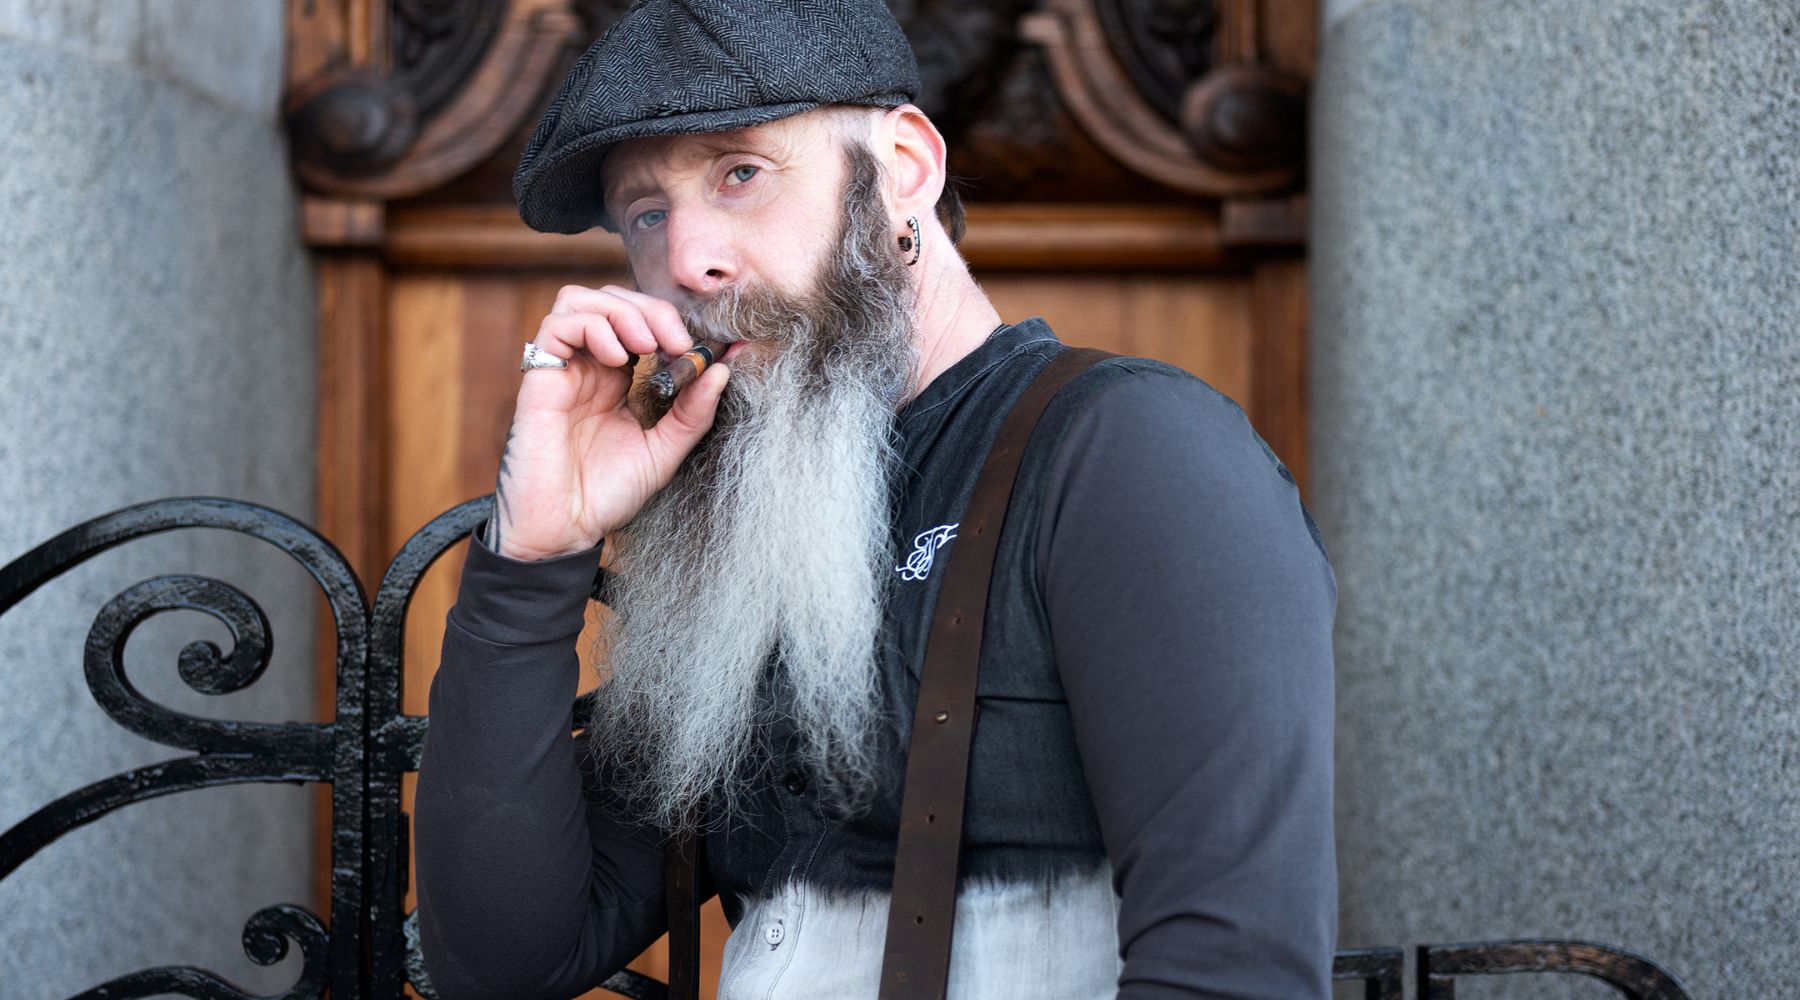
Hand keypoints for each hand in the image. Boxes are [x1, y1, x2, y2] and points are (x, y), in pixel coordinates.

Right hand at [485, 284, 729, 561]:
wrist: (564, 530)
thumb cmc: (607, 496)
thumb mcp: (665, 451)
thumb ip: (693, 412)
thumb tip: (722, 368)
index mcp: (617, 380)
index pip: (640, 320)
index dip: (670, 320)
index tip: (700, 346)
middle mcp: (588, 368)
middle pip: (611, 299)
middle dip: (650, 309)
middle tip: (676, 342)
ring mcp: (563, 370)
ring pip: (580, 299)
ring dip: (621, 312)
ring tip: (646, 347)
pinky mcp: (540, 378)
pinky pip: (557, 325)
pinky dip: (592, 327)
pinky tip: (617, 359)